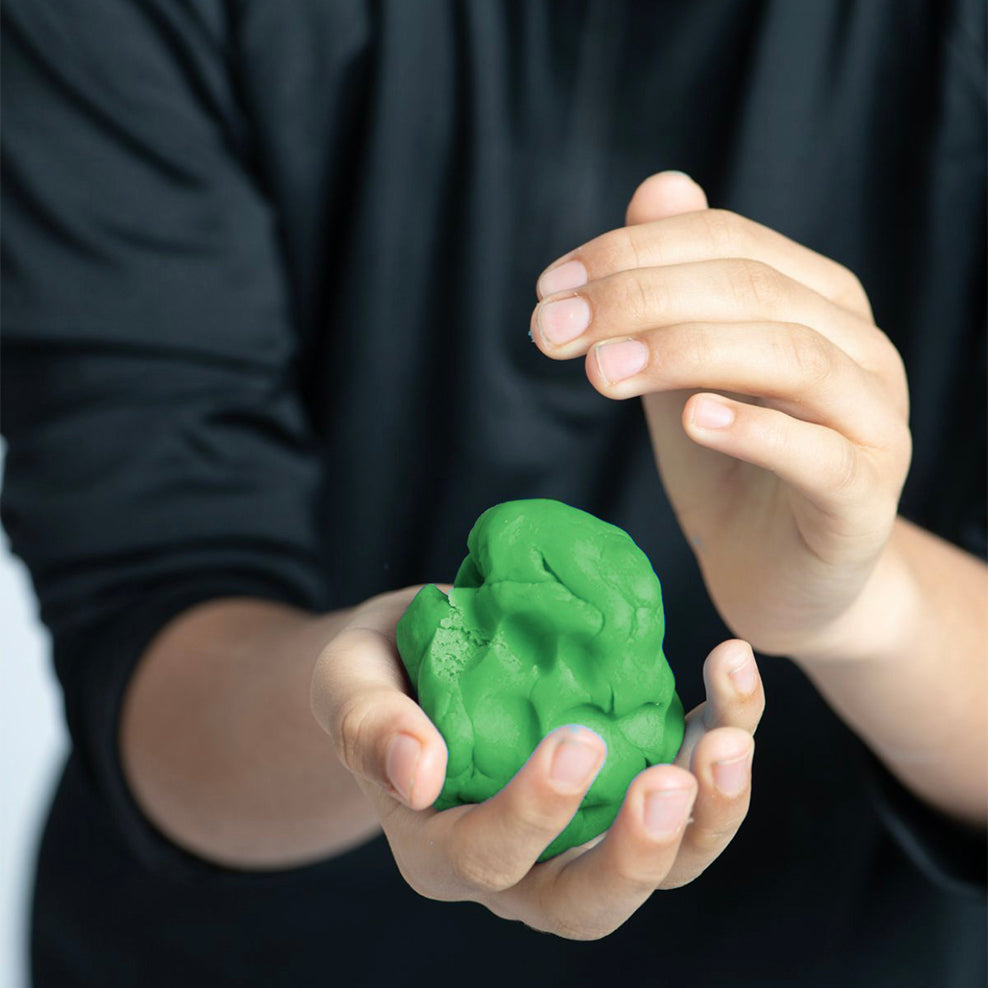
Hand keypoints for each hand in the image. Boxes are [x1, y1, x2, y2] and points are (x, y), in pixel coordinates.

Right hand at [311, 587, 763, 939]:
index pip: (490, 858)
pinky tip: (731, 670)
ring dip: (711, 814)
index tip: (575, 742)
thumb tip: (416, 773)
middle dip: (639, 855)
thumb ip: (367, 722)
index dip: (535, 815)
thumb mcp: (349, 680)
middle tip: (672, 781)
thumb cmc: (380, 671)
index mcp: (442, 847)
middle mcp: (522, 863)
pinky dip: (724, 732)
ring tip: (729, 739)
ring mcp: (586, 828)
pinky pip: (691, 783)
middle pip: (589, 902)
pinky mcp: (631, 777)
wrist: (423, 654)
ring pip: (663, 865)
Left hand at [531, 172, 911, 658]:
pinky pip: (817, 451)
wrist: (781, 577)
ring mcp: (872, 418)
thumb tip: (658, 185)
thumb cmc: (729, 470)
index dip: (631, 253)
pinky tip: (691, 419)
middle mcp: (856, 344)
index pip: (725, 241)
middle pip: (752, 288)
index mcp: (815, 299)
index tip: (548, 290)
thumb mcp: (683, 373)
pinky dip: (753, 428)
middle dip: (638, 299)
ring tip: (600, 373)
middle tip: (553, 331)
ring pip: (789, 356)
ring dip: (683, 352)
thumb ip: (671, 292)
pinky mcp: (864, 493)